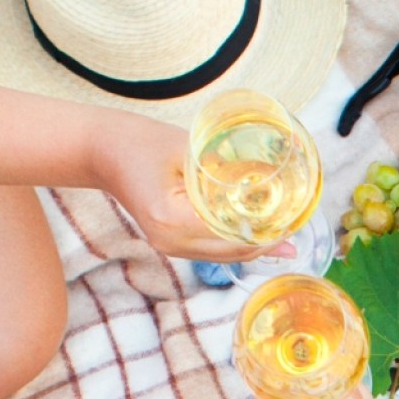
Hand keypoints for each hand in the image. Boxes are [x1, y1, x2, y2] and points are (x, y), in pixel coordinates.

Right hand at [94, 111, 288, 262]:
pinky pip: (210, 250)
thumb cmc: (142, 141)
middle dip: (266, 243)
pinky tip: (257, 236)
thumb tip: (275, 173)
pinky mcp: (169, 244)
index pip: (233, 234)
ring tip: (285, 235)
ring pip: (223, 256)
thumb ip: (228, 167)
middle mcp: (170, 241)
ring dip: (253, 247)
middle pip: (232, 252)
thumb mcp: (191, 149)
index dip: (266, 231)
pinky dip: (235, 244)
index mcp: (173, 218)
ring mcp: (168, 247)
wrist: (101, 151)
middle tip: (297, 231)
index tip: (294, 220)